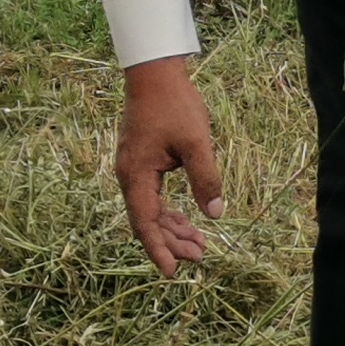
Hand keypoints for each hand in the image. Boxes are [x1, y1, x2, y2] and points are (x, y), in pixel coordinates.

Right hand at [116, 59, 227, 268]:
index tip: (172, 272)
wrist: (154, 74)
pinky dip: (169, 211)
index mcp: (137, 175)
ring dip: (172, 228)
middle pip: (147, 221)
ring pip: (150, 211)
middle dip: (171, 242)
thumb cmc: (175, 105)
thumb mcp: (196, 143)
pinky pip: (152, 196)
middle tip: (200, 256)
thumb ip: (205, 179)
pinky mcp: (140, 162)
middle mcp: (129, 176)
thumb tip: (214, 214)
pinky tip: (187, 220)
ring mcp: (133, 169)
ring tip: (199, 244)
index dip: (158, 249)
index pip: (145, 223)